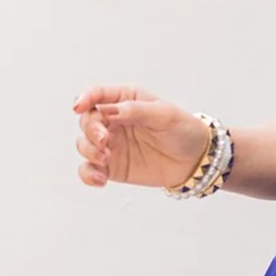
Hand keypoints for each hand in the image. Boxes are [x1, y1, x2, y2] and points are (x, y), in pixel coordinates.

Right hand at [71, 86, 210, 191]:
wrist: (196, 160)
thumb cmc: (183, 130)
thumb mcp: (164, 115)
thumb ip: (136, 110)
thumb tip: (108, 111)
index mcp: (124, 100)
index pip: (97, 95)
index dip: (84, 98)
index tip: (79, 107)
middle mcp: (112, 120)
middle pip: (86, 121)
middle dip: (90, 130)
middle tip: (103, 141)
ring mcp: (110, 144)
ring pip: (83, 144)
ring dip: (88, 151)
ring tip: (106, 159)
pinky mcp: (112, 167)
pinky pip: (89, 170)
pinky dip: (88, 175)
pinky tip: (101, 179)